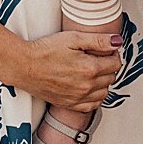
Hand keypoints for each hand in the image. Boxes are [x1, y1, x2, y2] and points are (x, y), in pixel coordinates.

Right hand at [6, 31, 120, 110]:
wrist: (24, 66)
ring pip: (104, 92)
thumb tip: (118, 42)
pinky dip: (95, 96)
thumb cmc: (45, 50)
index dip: (112, 53)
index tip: (104, 49)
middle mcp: (87, 87)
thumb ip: (98, 40)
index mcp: (90, 68)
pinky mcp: (70, 105)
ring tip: (91, 70)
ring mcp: (79, 98)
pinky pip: (92, 105)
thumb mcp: (73, 38)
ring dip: (103, 82)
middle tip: (96, 57)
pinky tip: (87, 86)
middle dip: (108, 66)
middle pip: (111, 77)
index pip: (116, 63)